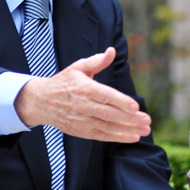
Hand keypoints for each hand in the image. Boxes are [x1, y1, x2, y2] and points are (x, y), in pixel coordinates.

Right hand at [14, 47, 150, 141]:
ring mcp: (82, 120)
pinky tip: (132, 137)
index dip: (121, 102)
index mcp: (84, 88)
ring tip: (144, 130)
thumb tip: (112, 51)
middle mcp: (83, 106)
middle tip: (147, 120)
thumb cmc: (64, 82)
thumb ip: (97, 61)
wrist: (42, 102)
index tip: (135, 106)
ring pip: (108, 127)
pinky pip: (102, 136)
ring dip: (128, 130)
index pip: (105, 96)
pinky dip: (118, 137)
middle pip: (110, 114)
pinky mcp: (82, 131)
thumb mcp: (78, 67)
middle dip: (130, 118)